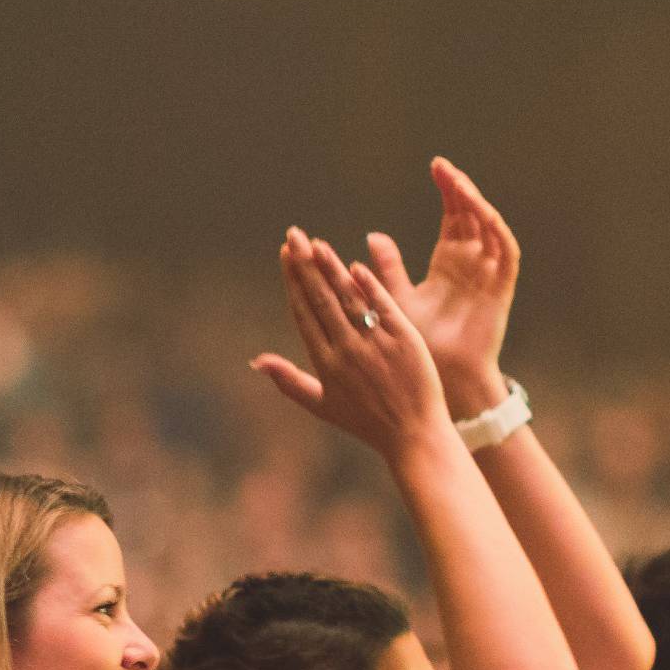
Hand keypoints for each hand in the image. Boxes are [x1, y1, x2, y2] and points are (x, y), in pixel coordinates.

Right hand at [251, 229, 451, 460]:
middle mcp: (346, 350)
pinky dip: (368, 286)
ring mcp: (374, 344)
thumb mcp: (322, 406)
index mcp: (325, 363)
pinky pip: (381, 307)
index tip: (285, 255)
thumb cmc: (366, 423)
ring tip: (317, 243)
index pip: (304, 312)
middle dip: (305, 265)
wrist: (412, 435)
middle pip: (321, 299)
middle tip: (293, 234)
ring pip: (348, 298)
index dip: (293, 281)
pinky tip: (354, 265)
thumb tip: (257, 361)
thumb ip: (288, 382)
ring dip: (331, 268)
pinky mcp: (403, 339)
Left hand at [363, 159, 519, 418]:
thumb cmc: (417, 349)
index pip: (453, 219)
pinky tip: (480, 210)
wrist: (442, 383)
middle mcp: (472, 266)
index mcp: (448, 266)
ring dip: (476, 204)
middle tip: (443, 165)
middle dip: (459, 190)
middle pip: (471, 217)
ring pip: (489, 228)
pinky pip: (505, 251)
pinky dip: (496, 229)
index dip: (447, 192)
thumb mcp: (396, 301)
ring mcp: (489, 275)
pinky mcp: (501, 288)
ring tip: (458, 182)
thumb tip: (364, 241)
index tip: (435, 166)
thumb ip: (385, 271)